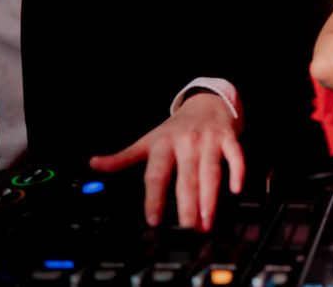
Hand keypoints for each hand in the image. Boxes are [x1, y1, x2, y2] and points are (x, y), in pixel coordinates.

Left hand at [89, 93, 244, 230]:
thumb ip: (123, 157)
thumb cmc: (177, 128)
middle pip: (186, 178)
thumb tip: (94, 164)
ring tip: (207, 221)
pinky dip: (238, 171)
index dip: (154, 198)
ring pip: (210, 172)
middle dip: (187, 206)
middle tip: (187, 230)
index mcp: (163, 144)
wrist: (207, 101)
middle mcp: (186, 142)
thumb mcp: (148, 140)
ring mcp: (209, 140)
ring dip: (210, 198)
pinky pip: (235, 156)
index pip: (157, 175)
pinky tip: (236, 189)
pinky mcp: (228, 138)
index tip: (154, 220)